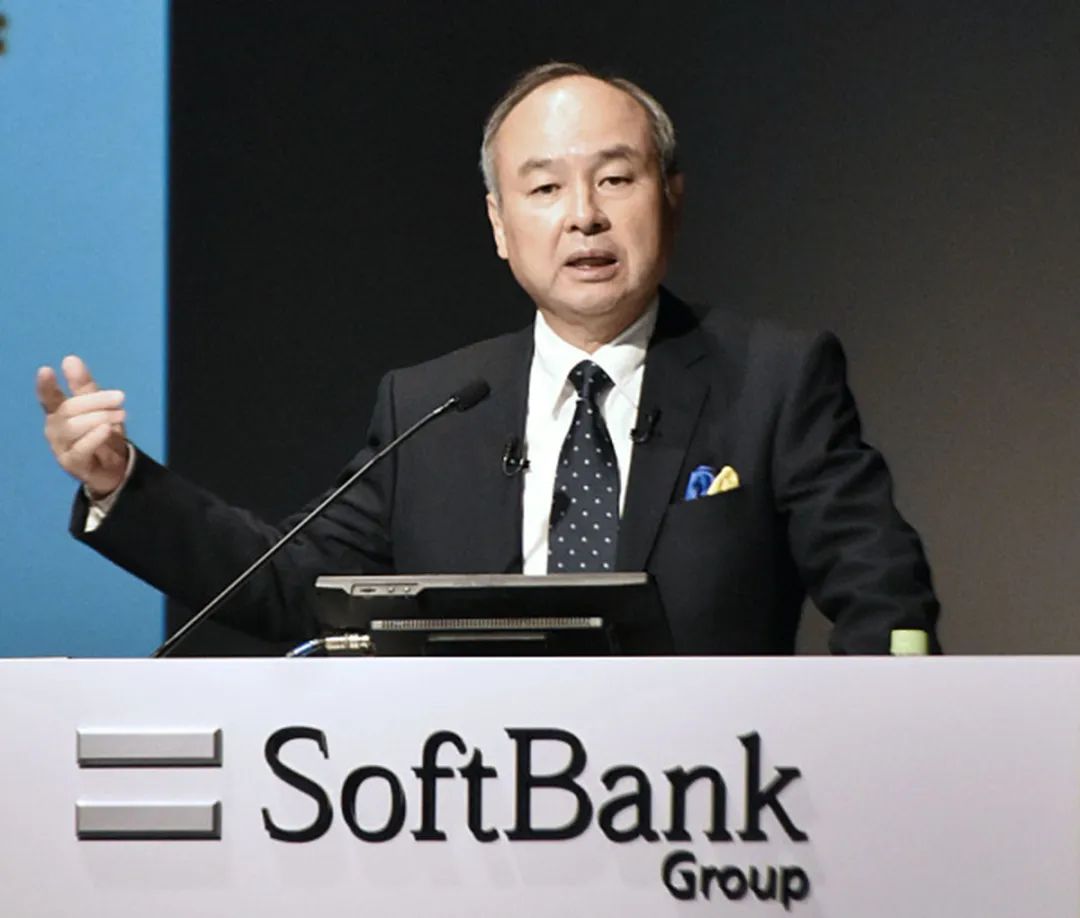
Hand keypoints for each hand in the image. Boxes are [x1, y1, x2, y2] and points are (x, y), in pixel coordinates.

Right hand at [37, 356, 128, 498]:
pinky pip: (80, 449)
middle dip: (95, 401)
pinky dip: (93, 437)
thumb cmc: (102, 433)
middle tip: (120, 398)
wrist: (114, 467)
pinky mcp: (72, 463)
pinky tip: (106, 429)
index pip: (48, 397)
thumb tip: (70, 359)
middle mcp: (55, 428)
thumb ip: (85, 386)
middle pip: (68, 409)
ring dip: (98, 418)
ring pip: (73, 428)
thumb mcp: (99, 407)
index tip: (46, 370)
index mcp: (59, 412)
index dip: (45, 386)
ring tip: (120, 415)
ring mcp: (61, 447)